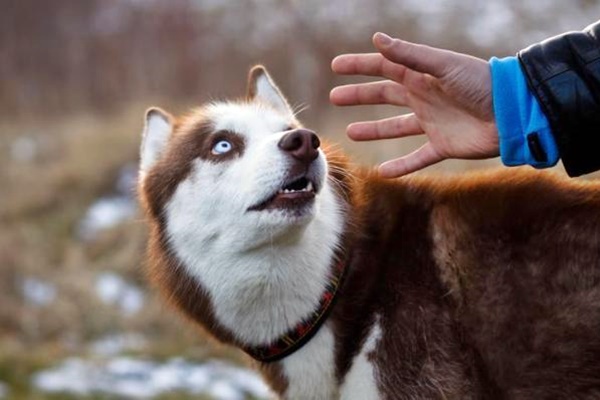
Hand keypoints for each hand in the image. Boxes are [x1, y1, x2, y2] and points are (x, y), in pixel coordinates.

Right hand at [330, 32, 498, 177]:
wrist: (513, 113)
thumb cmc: (481, 83)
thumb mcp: (443, 66)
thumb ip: (410, 55)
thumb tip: (377, 39)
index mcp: (422, 75)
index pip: (384, 67)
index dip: (360, 66)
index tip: (336, 67)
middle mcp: (424, 97)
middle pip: (384, 96)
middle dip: (359, 96)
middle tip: (335, 97)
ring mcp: (432, 122)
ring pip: (396, 127)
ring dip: (373, 129)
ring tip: (351, 133)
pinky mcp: (443, 145)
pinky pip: (417, 158)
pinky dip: (401, 167)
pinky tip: (382, 172)